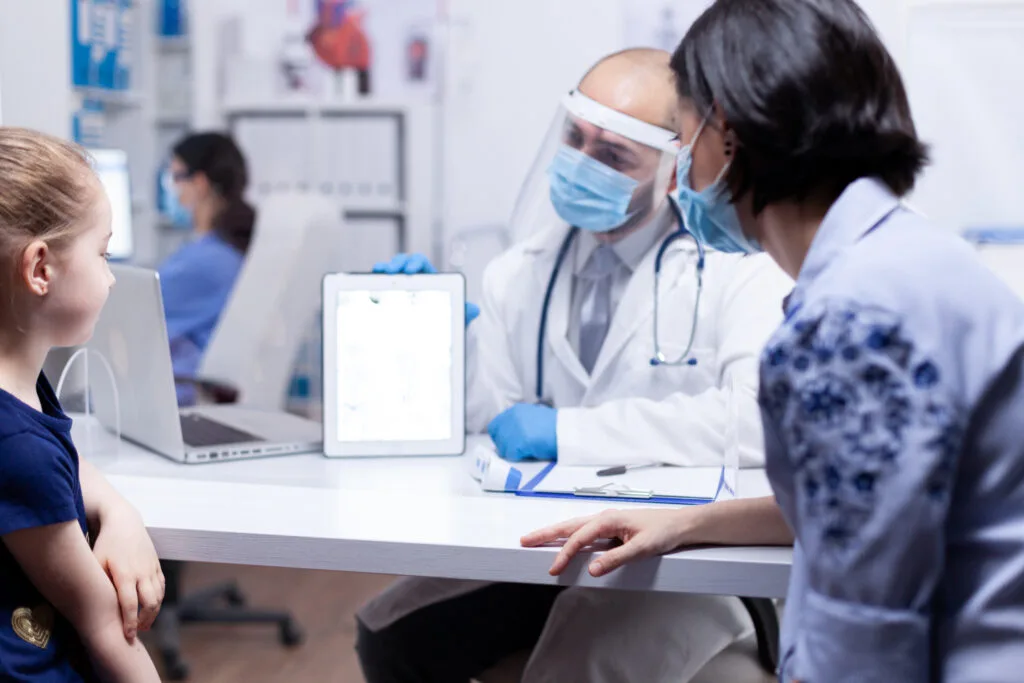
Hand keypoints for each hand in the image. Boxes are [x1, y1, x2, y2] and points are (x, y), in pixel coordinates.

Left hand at [91, 503, 164, 639]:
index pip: (130, 604)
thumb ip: (98, 584)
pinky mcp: (156, 564)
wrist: (124, 521)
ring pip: (158, 596)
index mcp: (124, 573)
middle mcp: (141, 572)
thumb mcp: (95, 562)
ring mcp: (151, 568)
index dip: (129, 622)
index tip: (127, 636)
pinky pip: (162, 586)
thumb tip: (94, 607)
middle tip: (137, 632)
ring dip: (153, 612)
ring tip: (145, 624)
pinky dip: (159, 599)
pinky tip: (151, 607)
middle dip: (145, 620)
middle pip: (150, 603)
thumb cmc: (105, 543)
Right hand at [372, 253, 480, 324]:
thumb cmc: (441, 324)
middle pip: (403, 263)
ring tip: (379, 273)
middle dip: (397, 264)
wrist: (429, 340)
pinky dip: (374, 281)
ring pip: (389, 272)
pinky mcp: (387, 297)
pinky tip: (369, 282)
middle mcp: (412, 280)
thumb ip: (462, 312)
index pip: (421, 263)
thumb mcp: (452, 318)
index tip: (410, 271)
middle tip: (392, 272)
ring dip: (384, 269)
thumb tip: (475, 309)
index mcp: (428, 280)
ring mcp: (398, 287)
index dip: (415, 263)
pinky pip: (379, 285)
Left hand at [488, 403, 557, 461]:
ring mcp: (514, 429)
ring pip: (503, 448)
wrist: (567, 431)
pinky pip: (511, 454)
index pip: (494, 426)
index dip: (500, 437)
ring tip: (526, 452)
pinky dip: (519, 457)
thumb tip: (509, 436)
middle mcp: (511, 417)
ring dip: (512, 453)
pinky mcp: (519, 441)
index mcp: (515, 410)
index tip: (507, 444)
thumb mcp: (533, 417)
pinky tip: (530, 453)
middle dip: (505, 446)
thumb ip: (519, 423)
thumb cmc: (555, 426)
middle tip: (517, 451)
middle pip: (497, 438)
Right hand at [521, 508, 698, 576]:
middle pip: (568, 526)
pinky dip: (568, 535)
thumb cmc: (664, 532)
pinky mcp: (610, 528)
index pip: (579, 538)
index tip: (553, 567)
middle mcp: (604, 517)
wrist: (680, 524)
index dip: (564, 553)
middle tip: (524, 540)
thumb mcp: (642, 548)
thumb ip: (616, 559)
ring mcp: (606, 522)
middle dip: (545, 533)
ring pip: (573, 526)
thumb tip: (593, 569)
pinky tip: (563, 540)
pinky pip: (583, 531)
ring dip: (554, 533)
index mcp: (609, 519)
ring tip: (535, 539)